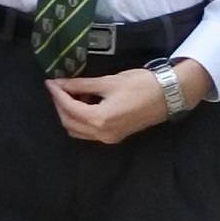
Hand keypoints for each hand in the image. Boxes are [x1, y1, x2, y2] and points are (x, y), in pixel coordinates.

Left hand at [49, 65, 189, 146]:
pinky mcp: (115, 136)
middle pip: (69, 123)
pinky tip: (87, 102)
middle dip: (61, 105)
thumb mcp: (108, 82)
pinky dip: (83, 119)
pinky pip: (90, 131)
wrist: (169, 95)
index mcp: (100, 120)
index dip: (57, 94)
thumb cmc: (141, 85)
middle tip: (59, 87)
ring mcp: (109, 138)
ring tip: (74, 93)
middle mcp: (102, 134)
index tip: (50, 82)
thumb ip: (82, 84)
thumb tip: (61, 83)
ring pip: (78, 130)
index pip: (69, 108)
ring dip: (71, 114)